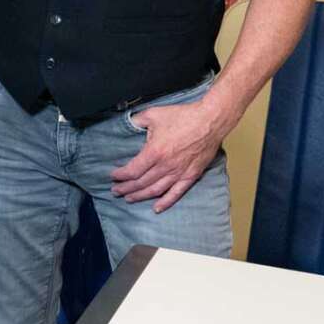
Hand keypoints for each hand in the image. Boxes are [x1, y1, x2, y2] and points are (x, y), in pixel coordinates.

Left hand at [112, 99, 232, 212]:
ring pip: (156, 190)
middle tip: (116, 191)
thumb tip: (127, 123)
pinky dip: (166, 202)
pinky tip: (156, 208)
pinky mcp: (191, 175)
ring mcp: (179, 172)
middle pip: (141, 183)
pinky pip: (177, 193)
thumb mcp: (153, 114)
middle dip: (126, 188)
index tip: (113, 176)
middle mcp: (166, 166)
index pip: (133, 170)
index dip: (121, 176)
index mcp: (154, 152)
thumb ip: (137, 121)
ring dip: (141, 196)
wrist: (210, 121)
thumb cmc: (183, 116)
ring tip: (129, 199)